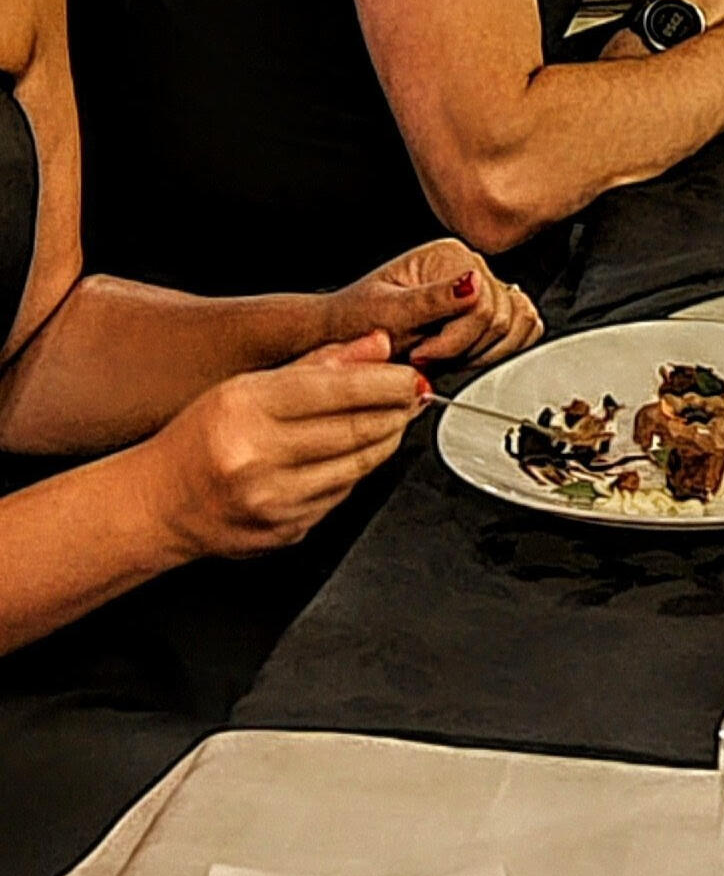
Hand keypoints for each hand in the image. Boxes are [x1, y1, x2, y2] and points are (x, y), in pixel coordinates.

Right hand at [139, 335, 425, 560]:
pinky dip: (355, 473)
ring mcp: (272, 500)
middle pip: (355, 430)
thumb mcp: (248, 385)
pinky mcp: (285, 530)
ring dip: (385, 442)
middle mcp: (256, 456)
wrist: (159, 503)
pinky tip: (351, 456)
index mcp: (245, 408)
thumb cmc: (202, 438)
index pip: (337, 390)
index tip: (410, 377)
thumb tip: (378, 345)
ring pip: (357, 466)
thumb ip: (320, 363)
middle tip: (412, 397)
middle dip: (395, 411)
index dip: (386, 383)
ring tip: (392, 421)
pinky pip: (340, 496)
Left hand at [322, 242, 541, 367]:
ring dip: (482, 352)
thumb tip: (472, 284)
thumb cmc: (358, 321)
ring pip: (519, 325)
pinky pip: (522, 330)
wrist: (346, 333)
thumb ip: (432, 300)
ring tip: (444, 354)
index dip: (455, 340)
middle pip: (504, 318)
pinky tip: (466, 354)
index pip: (484, 305)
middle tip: (428, 355)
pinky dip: (500, 349)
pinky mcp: (487, 310)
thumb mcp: (388, 312)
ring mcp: (482, 287)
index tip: (422, 353)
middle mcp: (470, 266)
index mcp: (449, 255)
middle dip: (467, 348)